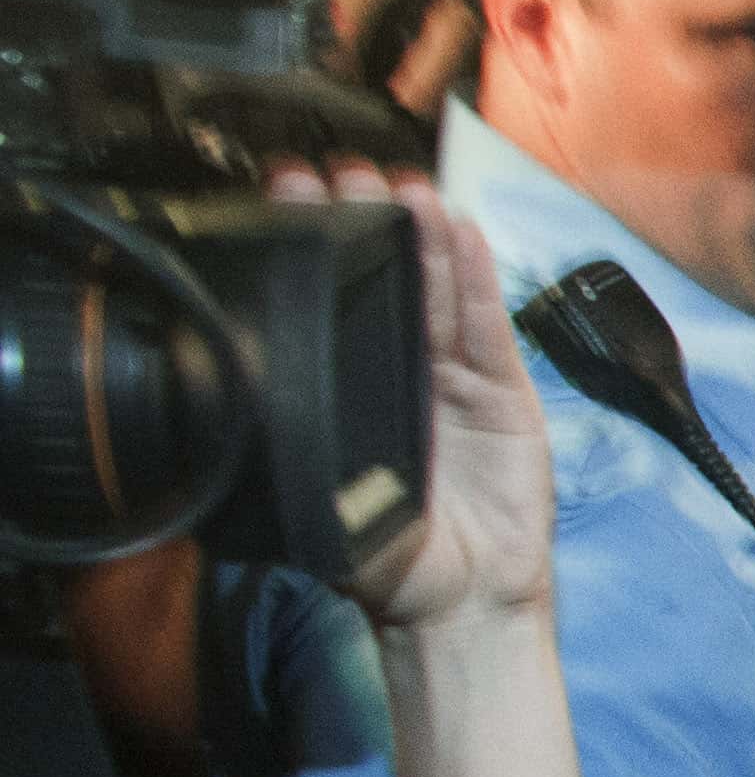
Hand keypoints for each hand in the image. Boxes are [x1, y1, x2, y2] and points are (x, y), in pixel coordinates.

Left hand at [280, 168, 554, 636]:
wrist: (463, 602)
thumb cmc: (388, 560)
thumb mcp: (316, 497)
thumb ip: (290, 446)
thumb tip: (228, 396)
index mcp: (348, 392)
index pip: (326, 305)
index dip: (310, 250)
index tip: (283, 198)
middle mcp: (400, 374)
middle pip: (384, 282)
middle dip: (364, 224)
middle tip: (339, 173)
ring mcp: (455, 380)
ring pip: (435, 292)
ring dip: (420, 236)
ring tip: (401, 186)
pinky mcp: (504, 393)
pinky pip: (487, 326)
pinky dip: (475, 279)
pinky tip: (461, 233)